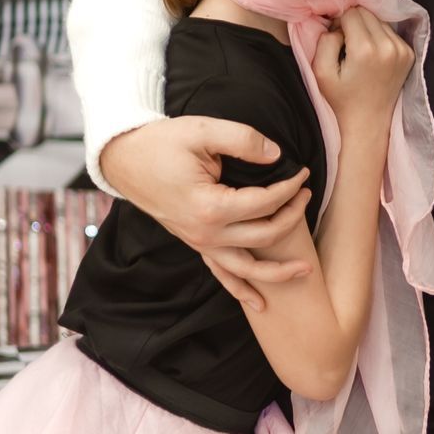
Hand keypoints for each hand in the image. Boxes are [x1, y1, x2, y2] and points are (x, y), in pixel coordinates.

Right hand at [97, 116, 312, 300]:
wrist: (125, 160)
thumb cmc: (161, 144)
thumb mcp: (202, 130)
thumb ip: (243, 140)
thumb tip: (278, 155)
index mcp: (210, 207)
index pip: (264, 203)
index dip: (290, 188)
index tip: (303, 174)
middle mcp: (205, 233)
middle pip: (264, 235)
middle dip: (292, 216)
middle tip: (307, 196)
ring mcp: (199, 243)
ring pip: (246, 269)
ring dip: (277, 273)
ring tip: (305, 270)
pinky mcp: (195, 244)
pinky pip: (221, 274)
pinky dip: (241, 289)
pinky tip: (260, 303)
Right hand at [312, 10, 413, 119]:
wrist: (368, 122)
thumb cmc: (341, 99)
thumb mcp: (320, 71)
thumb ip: (326, 40)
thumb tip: (338, 25)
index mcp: (366, 49)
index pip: (351, 12)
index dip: (339, 22)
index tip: (337, 40)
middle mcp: (388, 46)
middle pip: (367, 12)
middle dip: (354, 22)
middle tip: (347, 44)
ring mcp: (402, 49)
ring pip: (379, 20)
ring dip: (367, 29)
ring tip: (360, 51)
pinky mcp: (409, 54)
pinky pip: (390, 32)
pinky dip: (380, 37)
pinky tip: (373, 56)